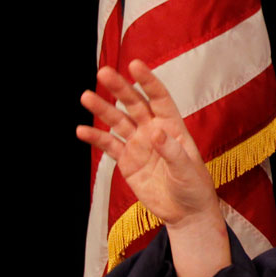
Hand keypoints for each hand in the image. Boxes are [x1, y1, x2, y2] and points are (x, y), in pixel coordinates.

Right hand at [78, 60, 229, 276]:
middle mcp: (153, 130)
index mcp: (173, 127)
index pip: (159, 99)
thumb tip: (155, 132)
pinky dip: (96, 138)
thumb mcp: (187, 170)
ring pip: (118, 121)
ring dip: (102, 109)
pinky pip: (109, 146)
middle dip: (120, 88)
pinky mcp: (127, 160)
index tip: (135, 64)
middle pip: (134, 104)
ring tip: (86, 96)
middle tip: (104, 72)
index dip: (148, 82)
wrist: (185, 212)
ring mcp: (138, 144)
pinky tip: (82, 130)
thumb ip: (172, 151)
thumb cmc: (194, 187)